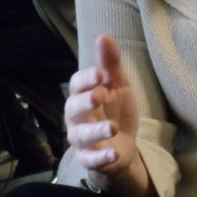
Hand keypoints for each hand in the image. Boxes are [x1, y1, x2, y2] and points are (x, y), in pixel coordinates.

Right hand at [65, 35, 140, 178]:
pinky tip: (114, 153)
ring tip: (113, 128)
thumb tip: (103, 36)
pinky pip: (91, 160)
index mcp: (83, 96)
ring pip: (81, 136)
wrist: (123, 145)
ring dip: (96, 131)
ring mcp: (82, 140)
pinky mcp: (91, 159)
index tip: (102, 74)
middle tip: (99, 96)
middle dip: (84, 102)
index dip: (87, 79)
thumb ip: (111, 64)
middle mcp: (78, 118)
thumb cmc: (116, 110)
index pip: (77, 85)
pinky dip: (102, 157)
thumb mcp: (118, 85)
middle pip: (73, 109)